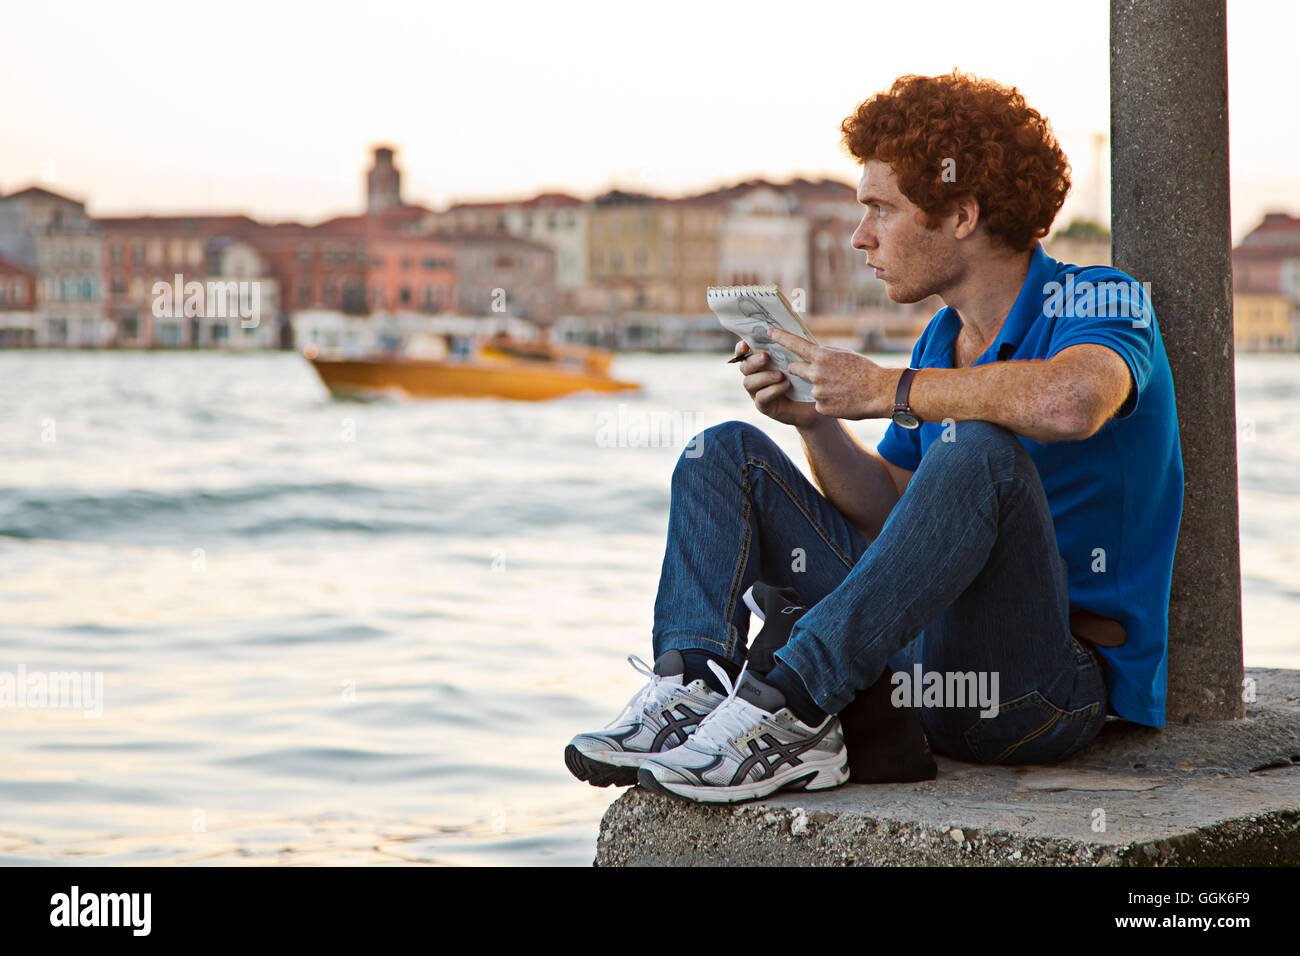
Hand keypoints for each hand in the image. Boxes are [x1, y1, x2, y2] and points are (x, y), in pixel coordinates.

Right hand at [732, 339, 824, 427]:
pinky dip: (772, 390)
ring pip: (749, 382)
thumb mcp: (799, 358)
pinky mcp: (764, 406)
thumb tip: (785, 329)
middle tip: (765, 357)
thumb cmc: (806, 376)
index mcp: (759, 362)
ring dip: (763, 376)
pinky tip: (785, 385)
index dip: (741, 349)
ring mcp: (757, 392)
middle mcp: (754, 376)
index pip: (744, 353)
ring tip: (780, 374)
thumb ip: (790, 345)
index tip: (745, 344)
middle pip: (744, 367)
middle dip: (753, 361)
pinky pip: (761, 397)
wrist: (815, 401)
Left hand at [767, 327, 899, 419]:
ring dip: (821, 387)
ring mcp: (817, 392)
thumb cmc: (865, 370)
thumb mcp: (844, 355)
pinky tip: (842, 399)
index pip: (795, 344)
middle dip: (798, 369)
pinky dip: (828, 401)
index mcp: (822, 356)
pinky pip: (819, 402)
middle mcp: (816, 373)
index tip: (768, 331)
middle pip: (795, 369)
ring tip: (841, 388)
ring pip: (811, 387)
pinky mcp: (821, 407)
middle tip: (815, 371)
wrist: (880, 392)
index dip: (780, 337)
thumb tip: (810, 353)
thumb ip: (824, 355)